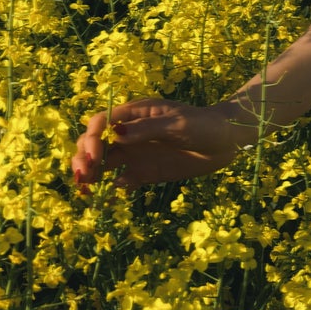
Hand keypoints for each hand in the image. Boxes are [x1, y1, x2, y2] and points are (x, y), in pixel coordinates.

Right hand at [71, 99, 248, 192]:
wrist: (227, 142)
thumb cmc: (204, 124)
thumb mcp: (177, 124)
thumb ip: (148, 129)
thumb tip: (115, 134)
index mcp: (135, 114)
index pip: (101, 122)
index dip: (91, 137)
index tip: (94, 155)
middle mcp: (130, 134)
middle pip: (94, 143)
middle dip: (83, 156)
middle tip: (83, 175)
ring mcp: (136, 153)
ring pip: (102, 162)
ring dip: (89, 173)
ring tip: (84, 189)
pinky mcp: (144, 172)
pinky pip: (120, 180)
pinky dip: (110, 188)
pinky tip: (109, 195)